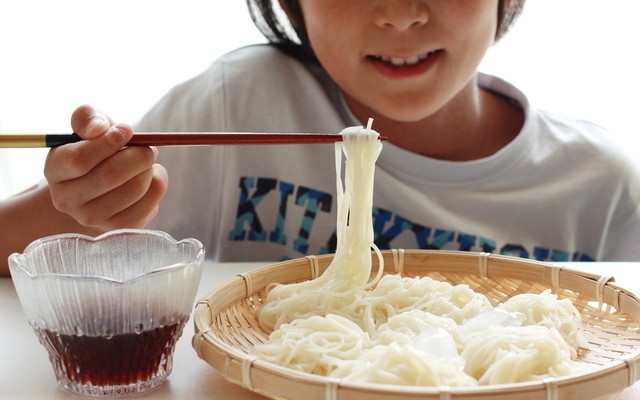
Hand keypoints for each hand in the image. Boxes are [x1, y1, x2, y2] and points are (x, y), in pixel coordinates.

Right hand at [44, 105, 167, 230]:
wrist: (102, 186)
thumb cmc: (95, 149)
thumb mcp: (87, 128)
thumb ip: (88, 118)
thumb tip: (99, 129)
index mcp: (55, 170)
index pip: (78, 159)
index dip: (109, 142)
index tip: (127, 130)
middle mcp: (67, 199)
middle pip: (110, 175)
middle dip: (137, 155)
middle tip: (147, 148)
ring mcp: (92, 218)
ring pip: (134, 188)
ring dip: (149, 169)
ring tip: (145, 163)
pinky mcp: (119, 228)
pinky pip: (151, 202)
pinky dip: (157, 183)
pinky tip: (148, 178)